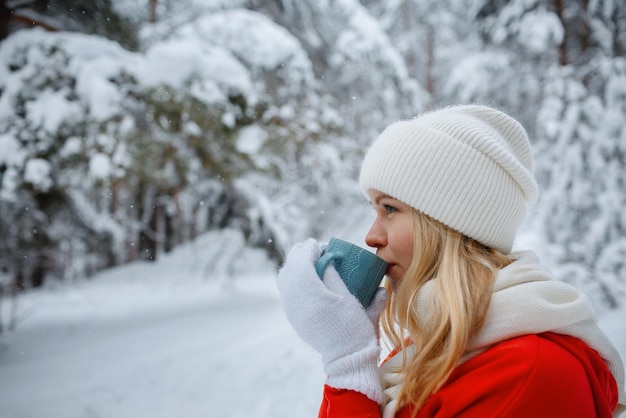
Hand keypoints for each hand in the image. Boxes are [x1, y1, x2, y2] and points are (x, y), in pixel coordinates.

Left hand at [276, 239, 387, 402]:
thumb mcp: (349, 298)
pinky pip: (285, 290)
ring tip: (309, 260)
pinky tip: (305, 276)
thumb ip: (335, 276)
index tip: (321, 244)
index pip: (303, 261)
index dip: (310, 248)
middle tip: (315, 249)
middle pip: (290, 267)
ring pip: (284, 278)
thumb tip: (327, 259)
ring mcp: (292, 310)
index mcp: (312, 295)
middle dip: (300, 254)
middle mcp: (296, 301)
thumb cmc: (354, 328)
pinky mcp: (292, 317)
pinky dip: (292, 278)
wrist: (347, 358)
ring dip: (294, 265)